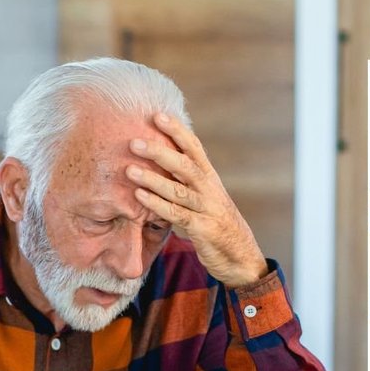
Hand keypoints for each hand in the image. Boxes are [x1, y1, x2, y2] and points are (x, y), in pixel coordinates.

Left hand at [128, 113, 268, 287]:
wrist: (240, 255)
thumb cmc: (215, 222)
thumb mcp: (204, 196)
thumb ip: (185, 181)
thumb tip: (159, 159)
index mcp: (210, 177)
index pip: (194, 148)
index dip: (177, 131)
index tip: (158, 115)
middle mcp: (210, 189)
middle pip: (184, 165)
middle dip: (159, 151)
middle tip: (134, 142)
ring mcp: (207, 209)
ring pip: (178, 190)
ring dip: (152, 179)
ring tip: (129, 170)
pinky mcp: (202, 229)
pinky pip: (177, 215)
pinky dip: (157, 205)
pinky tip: (140, 196)